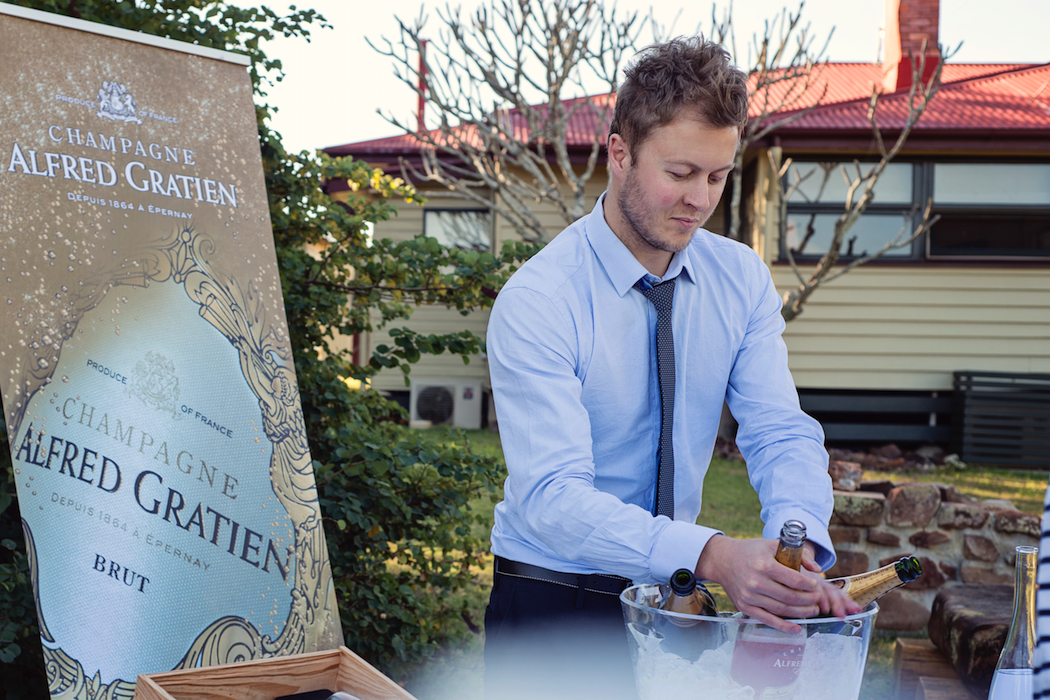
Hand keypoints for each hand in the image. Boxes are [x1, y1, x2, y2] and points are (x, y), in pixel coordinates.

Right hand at [695, 535, 860, 632]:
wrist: (723, 560)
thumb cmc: (751, 551)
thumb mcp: (773, 544)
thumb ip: (798, 553)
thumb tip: (817, 569)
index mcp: (764, 565)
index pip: (794, 580)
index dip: (810, 586)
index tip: (816, 586)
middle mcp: (756, 582)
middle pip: (790, 597)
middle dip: (809, 600)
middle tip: (818, 600)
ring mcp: (749, 596)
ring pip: (782, 610)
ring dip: (801, 613)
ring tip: (812, 610)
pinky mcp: (744, 607)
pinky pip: (768, 620)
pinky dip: (784, 626)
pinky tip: (797, 627)